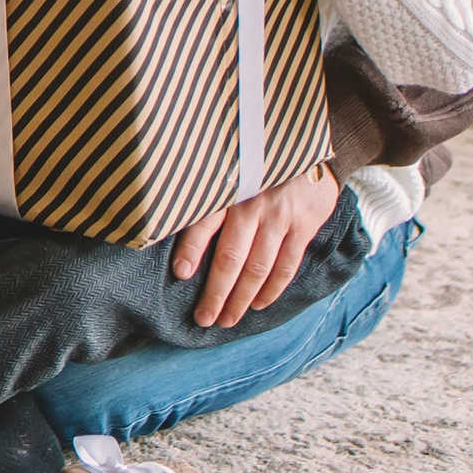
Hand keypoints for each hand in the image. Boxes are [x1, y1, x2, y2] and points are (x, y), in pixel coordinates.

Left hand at [168, 165, 343, 327]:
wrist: (306, 152)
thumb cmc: (254, 170)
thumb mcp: (226, 173)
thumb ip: (205, 199)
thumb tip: (166, 226)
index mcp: (226, 191)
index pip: (204, 222)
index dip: (192, 248)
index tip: (180, 273)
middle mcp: (251, 204)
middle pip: (231, 257)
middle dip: (216, 293)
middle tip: (203, 318)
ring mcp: (279, 217)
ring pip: (258, 268)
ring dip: (241, 299)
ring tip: (226, 319)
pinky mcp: (303, 226)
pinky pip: (286, 266)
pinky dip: (271, 289)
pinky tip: (258, 304)